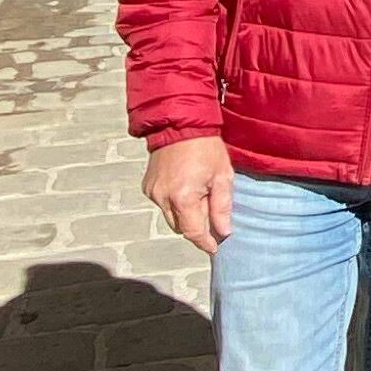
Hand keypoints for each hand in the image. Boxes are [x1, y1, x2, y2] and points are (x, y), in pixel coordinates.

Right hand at [144, 135, 234, 253]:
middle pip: (180, 227)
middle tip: (210, 208)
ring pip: (171, 216)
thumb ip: (222, 207)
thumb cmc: (205, 148)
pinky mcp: (147, 186)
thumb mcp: (222, 176)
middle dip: (195, 225)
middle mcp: (163, 198)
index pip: (193, 232)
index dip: (205, 242)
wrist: (179, 123)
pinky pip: (163, 203)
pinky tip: (184, 185)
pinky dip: (174, 202)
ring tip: (198, 192)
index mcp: (183, 197)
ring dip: (184, 213)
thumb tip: (223, 231)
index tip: (214, 247)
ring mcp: (152, 192)